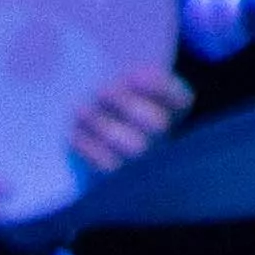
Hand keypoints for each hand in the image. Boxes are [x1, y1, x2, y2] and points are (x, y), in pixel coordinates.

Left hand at [71, 64, 194, 174]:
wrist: (77, 157)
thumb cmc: (100, 112)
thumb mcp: (115, 90)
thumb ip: (121, 78)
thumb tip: (118, 71)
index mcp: (168, 114)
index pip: (180, 100)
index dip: (162, 87)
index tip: (132, 74)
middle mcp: (160, 141)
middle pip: (157, 123)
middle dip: (129, 104)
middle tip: (103, 91)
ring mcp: (140, 165)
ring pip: (134, 147)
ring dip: (106, 125)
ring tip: (81, 110)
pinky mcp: (114, 183)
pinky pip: (107, 167)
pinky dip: (89, 148)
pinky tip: (74, 134)